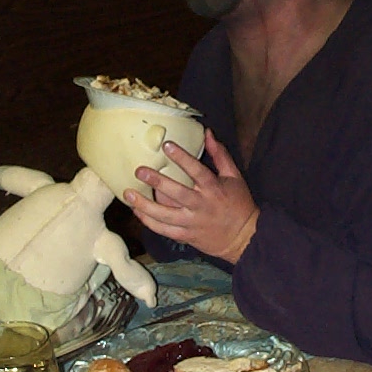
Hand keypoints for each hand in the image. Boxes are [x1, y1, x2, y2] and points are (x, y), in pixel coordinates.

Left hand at [124, 130, 258, 262]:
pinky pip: (164, 230)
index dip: (182, 158)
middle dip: (157, 182)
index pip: (197, 171)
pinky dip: (149, 221)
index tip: (167, 145)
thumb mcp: (234, 177)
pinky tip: (137, 211)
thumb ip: (220, 155)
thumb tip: (208, 133)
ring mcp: (192, 223)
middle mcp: (201, 206)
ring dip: (145, 205)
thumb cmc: (239, 204)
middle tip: (139, 171)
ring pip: (165, 216)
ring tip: (128, 194)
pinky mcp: (186, 236)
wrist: (243, 238)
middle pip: (177, 194)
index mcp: (214, 189)